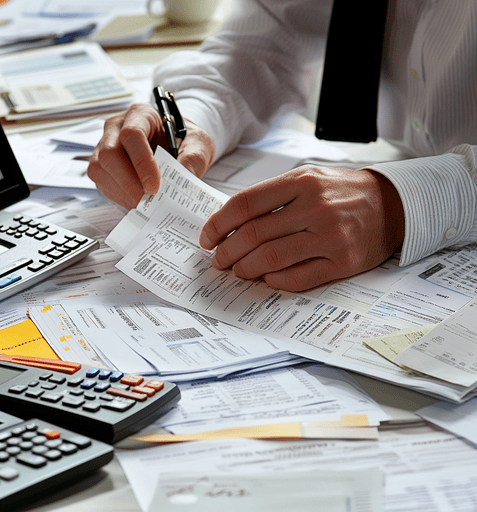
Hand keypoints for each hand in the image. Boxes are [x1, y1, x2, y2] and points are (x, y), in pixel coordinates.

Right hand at [87, 103, 214, 209]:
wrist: (176, 147)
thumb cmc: (184, 141)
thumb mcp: (198, 145)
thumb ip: (194, 159)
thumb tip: (183, 177)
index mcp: (140, 114)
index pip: (132, 134)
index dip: (142, 163)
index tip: (155, 187)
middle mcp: (116, 127)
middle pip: (110, 153)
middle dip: (129, 182)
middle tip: (149, 200)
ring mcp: (104, 146)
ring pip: (100, 169)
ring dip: (122, 192)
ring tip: (144, 205)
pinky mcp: (101, 166)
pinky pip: (101, 182)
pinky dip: (118, 196)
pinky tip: (136, 202)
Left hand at [199, 165, 404, 291]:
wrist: (393, 204)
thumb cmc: (342, 192)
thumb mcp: (307, 178)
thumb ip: (272, 195)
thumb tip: (231, 221)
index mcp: (301, 182)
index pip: (245, 204)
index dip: (218, 224)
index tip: (207, 237)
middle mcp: (315, 208)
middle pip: (253, 234)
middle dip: (226, 251)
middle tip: (217, 259)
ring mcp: (330, 236)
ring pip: (271, 258)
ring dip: (245, 269)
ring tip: (237, 270)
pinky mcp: (343, 262)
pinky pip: (298, 278)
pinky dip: (275, 281)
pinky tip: (266, 278)